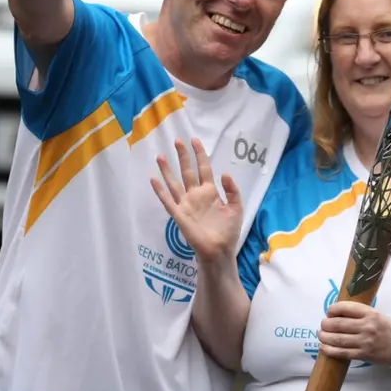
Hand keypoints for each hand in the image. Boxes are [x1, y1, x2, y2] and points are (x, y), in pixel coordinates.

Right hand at [151, 138, 242, 263]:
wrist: (220, 251)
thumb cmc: (228, 230)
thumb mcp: (236, 207)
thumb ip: (232, 190)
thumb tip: (224, 173)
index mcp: (210, 191)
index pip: (204, 168)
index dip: (199, 154)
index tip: (195, 140)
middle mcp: (196, 195)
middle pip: (188, 171)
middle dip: (183, 156)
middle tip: (177, 141)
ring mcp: (186, 204)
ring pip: (174, 183)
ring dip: (167, 170)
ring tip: (160, 156)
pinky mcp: (179, 215)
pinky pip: (168, 201)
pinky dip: (160, 191)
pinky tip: (153, 179)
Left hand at [318, 301, 390, 365]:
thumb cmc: (387, 327)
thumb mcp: (375, 314)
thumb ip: (358, 313)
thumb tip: (335, 313)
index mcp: (369, 313)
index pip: (345, 308)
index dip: (332, 309)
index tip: (329, 312)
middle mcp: (367, 326)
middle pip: (338, 324)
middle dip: (326, 324)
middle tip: (323, 325)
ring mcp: (365, 341)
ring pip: (338, 339)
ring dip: (325, 337)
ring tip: (321, 335)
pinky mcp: (364, 355)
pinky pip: (343, 353)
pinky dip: (330, 350)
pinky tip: (324, 347)